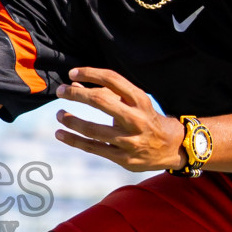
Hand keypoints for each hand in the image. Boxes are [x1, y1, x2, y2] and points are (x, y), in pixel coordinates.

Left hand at [53, 67, 185, 171]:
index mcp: (140, 100)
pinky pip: (93, 148)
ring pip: (92, 129)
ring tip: (59, 114)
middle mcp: (136, 119)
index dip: (90, 73)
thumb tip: (74, 85)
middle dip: (76, 94)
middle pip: (100, 101)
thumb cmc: (146, 119)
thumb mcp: (133, 103)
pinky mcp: (123, 158)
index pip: (112, 79)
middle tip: (60, 91)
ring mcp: (129, 140)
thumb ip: (106, 93)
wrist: (172, 147)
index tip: (72, 73)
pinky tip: (61, 134)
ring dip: (71, 121)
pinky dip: (74, 140)